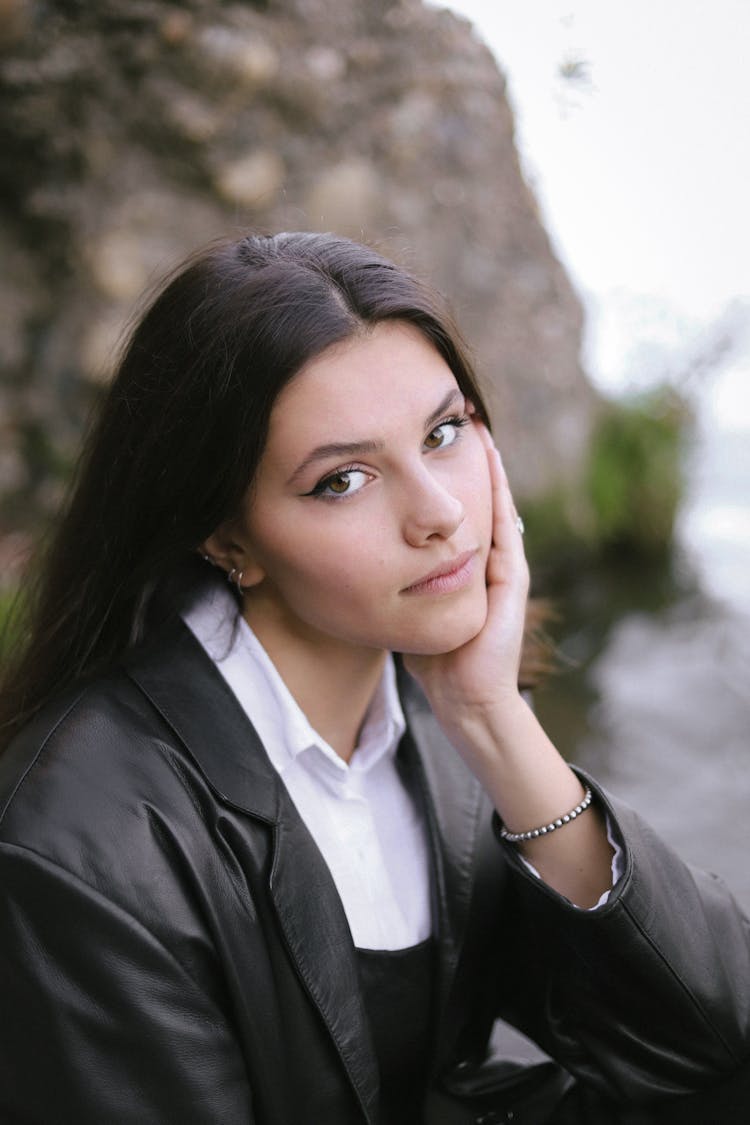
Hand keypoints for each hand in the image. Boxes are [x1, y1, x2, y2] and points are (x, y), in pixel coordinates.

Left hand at [403, 418, 529, 730]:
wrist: (464, 700)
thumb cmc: (432, 663)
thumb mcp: (407, 609)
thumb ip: (391, 583)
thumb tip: (348, 558)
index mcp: (460, 567)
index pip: (452, 512)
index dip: (440, 476)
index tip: (422, 440)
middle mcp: (485, 560)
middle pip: (474, 498)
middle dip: (463, 460)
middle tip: (453, 418)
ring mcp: (502, 567)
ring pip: (494, 502)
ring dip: (486, 464)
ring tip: (473, 425)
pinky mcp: (511, 578)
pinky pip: (505, 523)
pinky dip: (498, 491)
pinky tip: (489, 460)